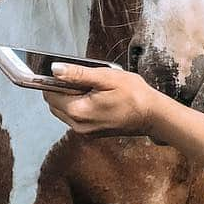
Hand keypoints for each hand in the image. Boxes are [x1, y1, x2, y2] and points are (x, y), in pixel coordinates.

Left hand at [42, 64, 156, 137]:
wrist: (153, 116)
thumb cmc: (134, 95)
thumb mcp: (106, 77)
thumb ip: (77, 74)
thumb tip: (55, 69)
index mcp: (78, 111)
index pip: (50, 94)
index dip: (55, 81)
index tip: (70, 72)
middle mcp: (77, 125)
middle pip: (54, 104)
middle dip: (63, 90)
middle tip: (86, 81)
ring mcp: (84, 132)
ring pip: (64, 111)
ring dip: (71, 98)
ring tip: (94, 90)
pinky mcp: (91, 133)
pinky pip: (76, 117)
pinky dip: (80, 106)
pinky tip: (97, 99)